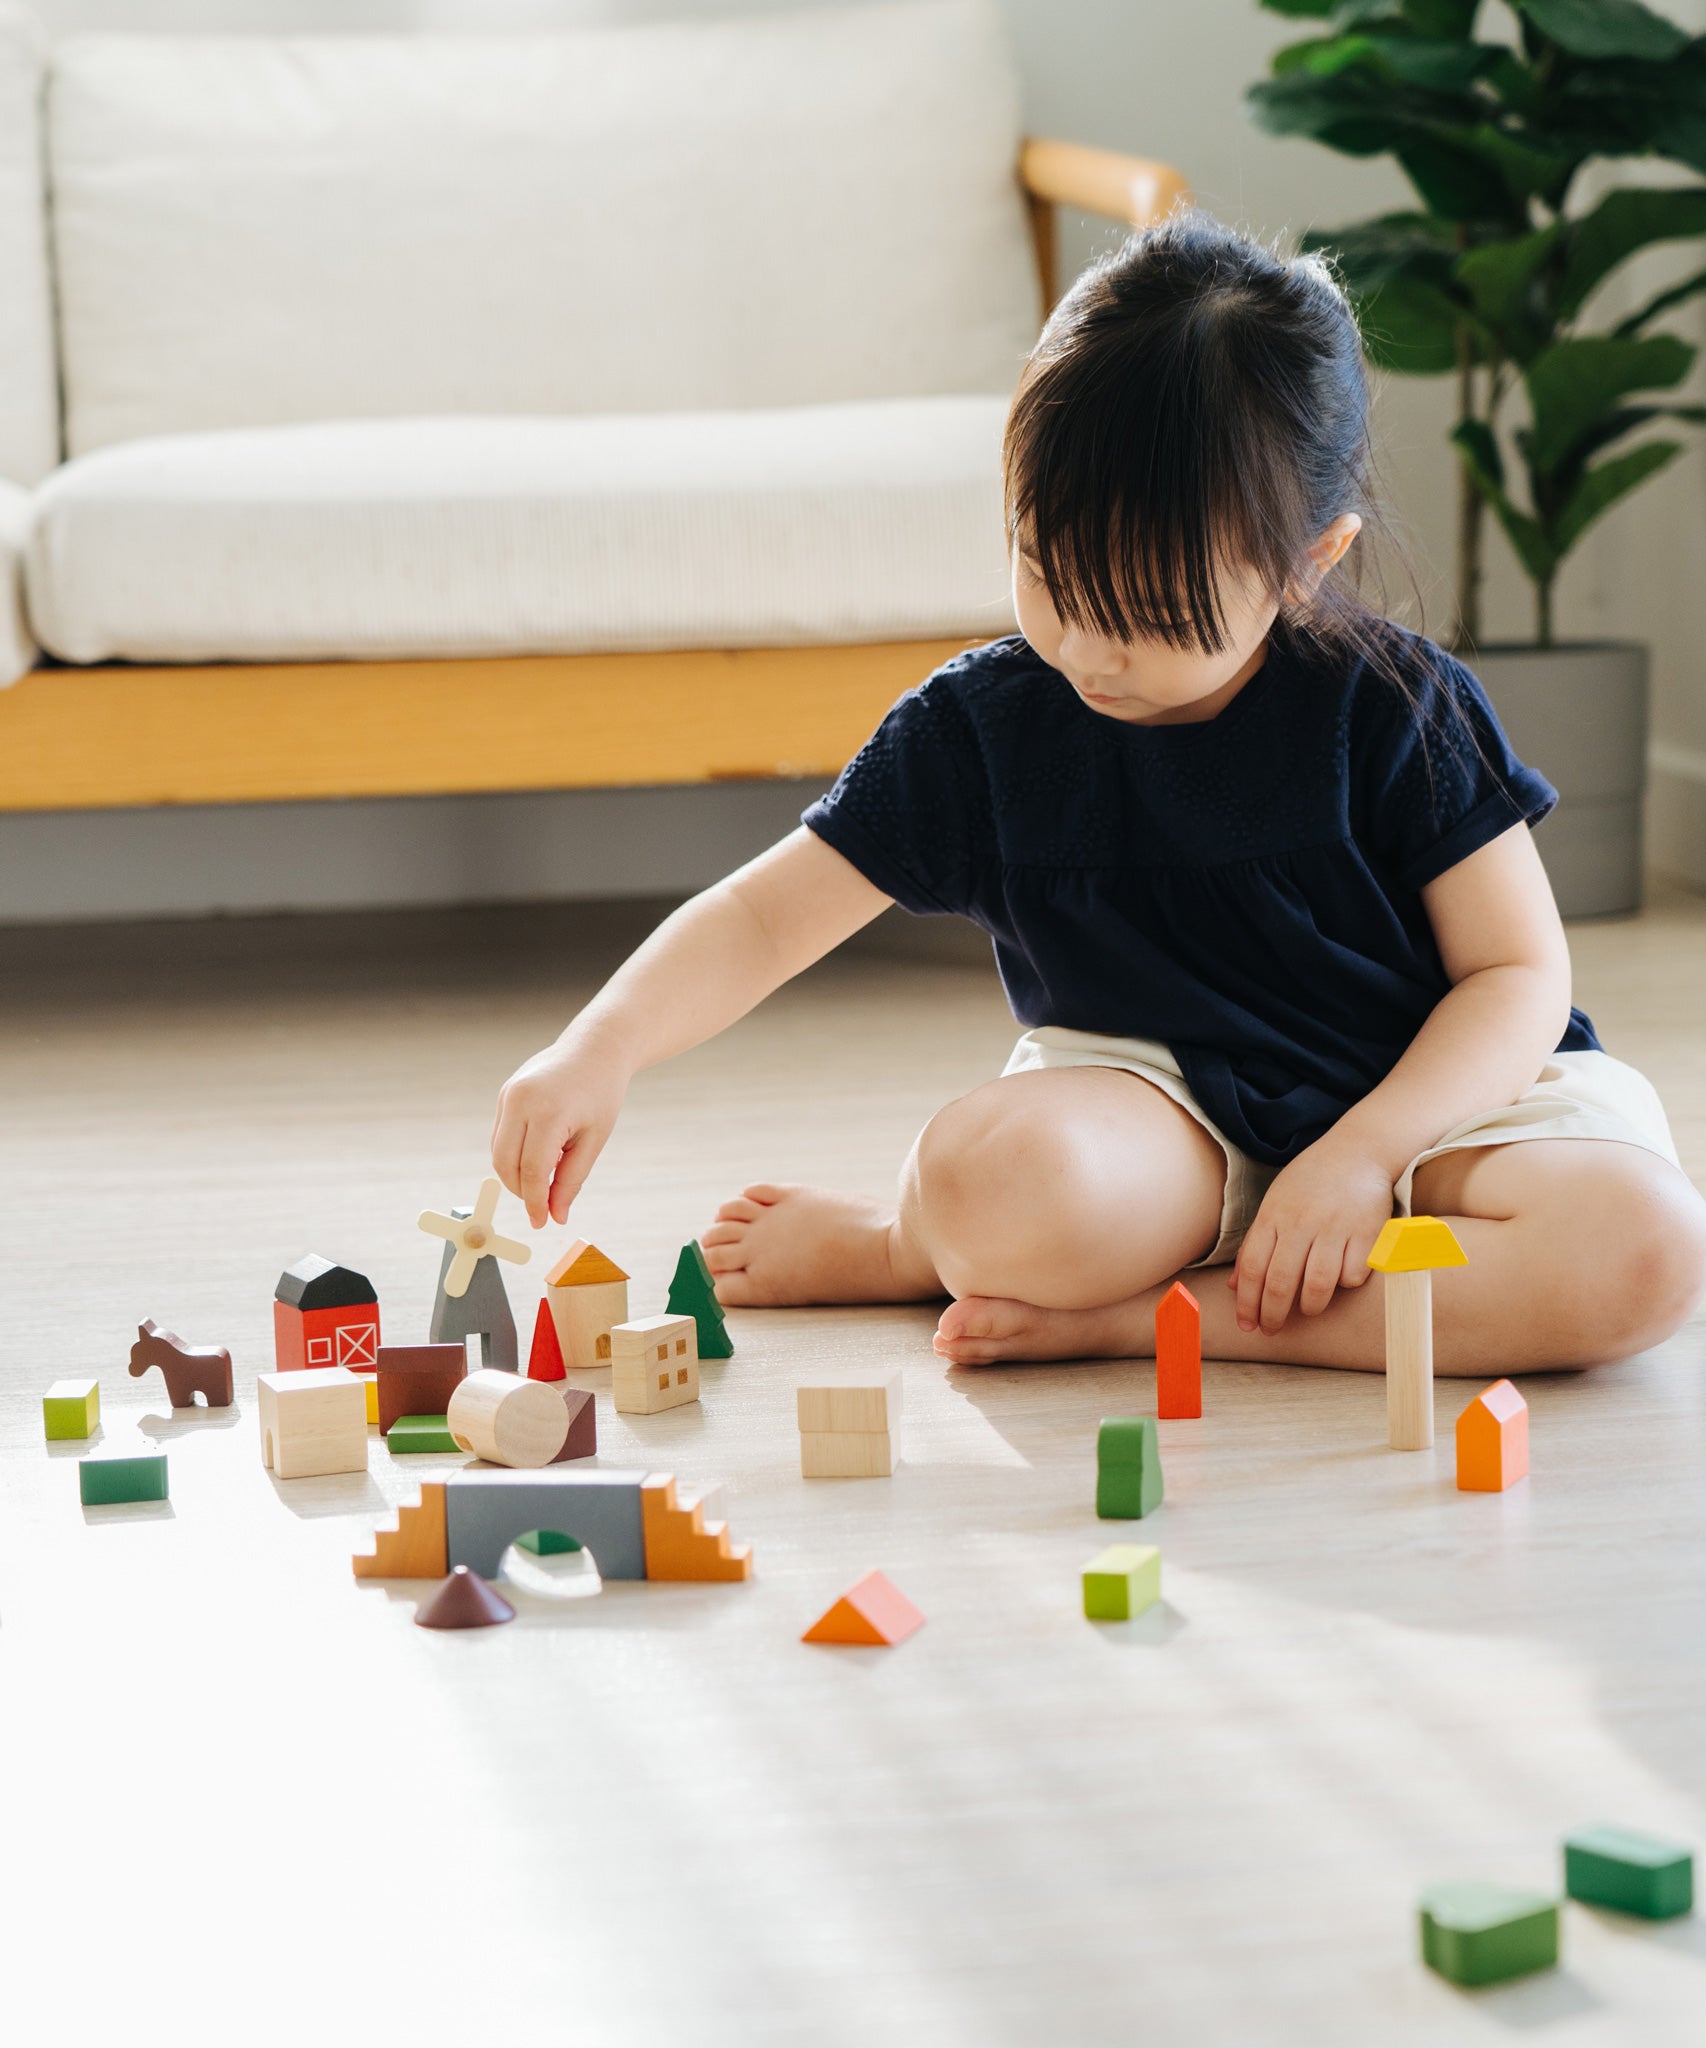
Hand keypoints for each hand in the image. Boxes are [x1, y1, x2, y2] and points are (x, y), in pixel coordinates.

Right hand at [491, 1038, 627, 1228]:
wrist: (594, 1048)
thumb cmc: (601, 1093)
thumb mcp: (594, 1140)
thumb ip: (572, 1179)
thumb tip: (556, 1216)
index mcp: (548, 1112)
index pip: (531, 1171)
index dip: (535, 1202)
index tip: (542, 1223)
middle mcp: (520, 1101)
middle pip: (505, 1164)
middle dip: (521, 1191)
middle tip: (543, 1205)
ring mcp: (508, 1095)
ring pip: (498, 1152)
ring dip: (516, 1175)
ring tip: (546, 1177)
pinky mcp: (505, 1094)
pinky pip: (501, 1136)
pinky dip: (514, 1155)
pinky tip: (541, 1156)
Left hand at [1227, 1139, 1394, 1335]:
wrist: (1358, 1151)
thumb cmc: (1311, 1181)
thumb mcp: (1275, 1203)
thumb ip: (1255, 1243)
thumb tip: (1235, 1285)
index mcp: (1273, 1215)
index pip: (1252, 1268)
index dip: (1247, 1302)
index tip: (1246, 1325)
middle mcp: (1301, 1223)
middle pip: (1280, 1282)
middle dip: (1272, 1314)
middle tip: (1271, 1329)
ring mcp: (1334, 1227)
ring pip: (1317, 1285)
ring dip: (1309, 1306)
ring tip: (1306, 1309)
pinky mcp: (1366, 1233)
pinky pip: (1352, 1275)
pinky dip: (1345, 1283)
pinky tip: (1341, 1279)